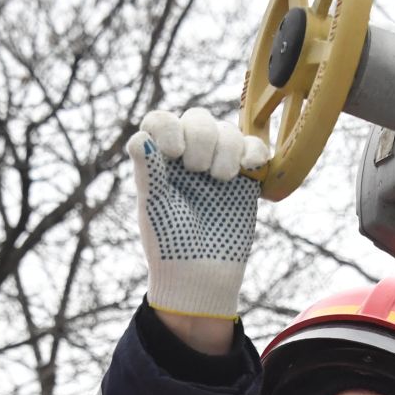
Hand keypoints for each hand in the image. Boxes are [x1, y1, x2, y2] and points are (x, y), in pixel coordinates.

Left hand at [132, 108, 270, 323]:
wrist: (201, 276)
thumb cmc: (169, 244)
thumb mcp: (153, 207)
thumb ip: (148, 171)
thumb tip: (140, 137)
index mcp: (159, 161)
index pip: (161, 121)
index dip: (169, 127)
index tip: (174, 153)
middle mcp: (188, 158)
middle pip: (198, 119)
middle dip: (201, 138)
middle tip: (198, 170)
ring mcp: (217, 166)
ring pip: (228, 131)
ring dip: (227, 148)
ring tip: (221, 180)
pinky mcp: (245, 179)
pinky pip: (254, 148)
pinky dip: (254, 152)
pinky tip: (247, 171)